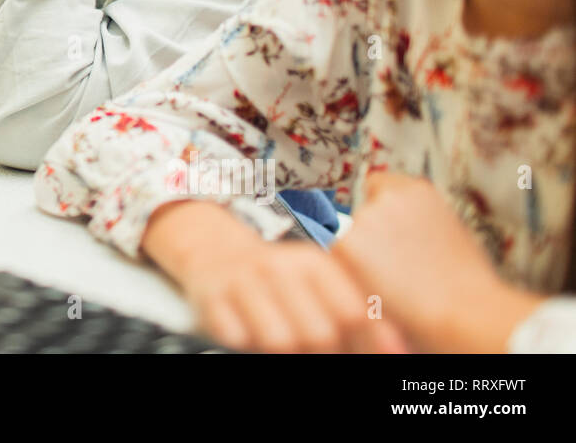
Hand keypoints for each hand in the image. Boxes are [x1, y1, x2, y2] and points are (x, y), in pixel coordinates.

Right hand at [143, 200, 405, 352]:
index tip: (383, 358)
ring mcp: (243, 282)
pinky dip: (248, 344)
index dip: (370, 344)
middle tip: (327, 354)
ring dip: (289, 353)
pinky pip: (237, 338)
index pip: (352, 311)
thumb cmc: (278, 278)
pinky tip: (252, 337)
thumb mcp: (318, 281)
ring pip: (280, 341)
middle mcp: (278, 268)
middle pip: (320, 333)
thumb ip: (356, 310)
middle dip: (328, 356)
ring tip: (292, 348)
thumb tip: (399, 348)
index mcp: (312, 263)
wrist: (215, 252)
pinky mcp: (211, 297)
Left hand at [332, 172, 542, 351]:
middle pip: (363, 213)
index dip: (381, 210)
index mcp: (415, 190)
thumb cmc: (465, 283)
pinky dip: (352, 274)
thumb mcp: (448, 230)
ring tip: (393, 282)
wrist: (465, 313)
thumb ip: (416, 217)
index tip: (387, 231)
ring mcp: (364, 219)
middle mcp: (387, 198)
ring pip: (349, 237)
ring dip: (360, 255)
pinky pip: (339, 260)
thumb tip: (398, 223)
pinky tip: (379, 289)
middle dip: (371, 236)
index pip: (378, 184)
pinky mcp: (345, 245)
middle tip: (393, 265)